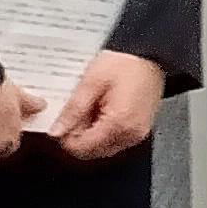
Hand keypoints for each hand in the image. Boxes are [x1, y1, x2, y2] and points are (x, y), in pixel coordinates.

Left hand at [46, 50, 164, 162]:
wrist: (150, 55)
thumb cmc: (124, 64)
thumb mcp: (91, 82)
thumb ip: (72, 110)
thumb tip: (56, 132)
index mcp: (118, 125)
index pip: (81, 149)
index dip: (66, 136)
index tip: (64, 119)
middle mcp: (130, 136)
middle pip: (91, 152)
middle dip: (79, 134)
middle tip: (80, 109)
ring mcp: (136, 135)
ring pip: (101, 148)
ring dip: (91, 133)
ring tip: (94, 107)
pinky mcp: (138, 131)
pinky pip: (113, 140)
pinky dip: (103, 130)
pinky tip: (104, 110)